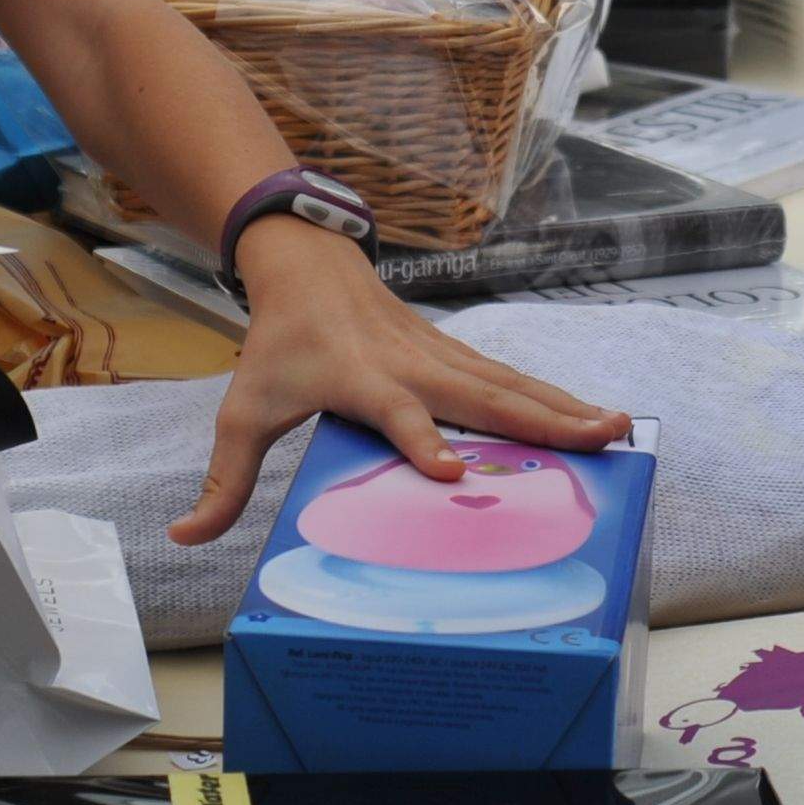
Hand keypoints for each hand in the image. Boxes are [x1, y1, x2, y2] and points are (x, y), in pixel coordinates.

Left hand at [169, 217, 629, 542]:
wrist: (308, 267)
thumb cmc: (278, 346)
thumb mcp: (242, 410)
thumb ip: (224, 479)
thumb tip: (183, 538)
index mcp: (361, 380)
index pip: (398, 414)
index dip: (421, 442)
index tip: (453, 474)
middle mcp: (412, 365)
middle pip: (483, 395)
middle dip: (542, 420)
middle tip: (600, 439)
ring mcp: (442, 356)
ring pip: (511, 384)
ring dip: (565, 407)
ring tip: (620, 429)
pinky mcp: (458, 355)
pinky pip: (512, 380)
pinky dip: (556, 398)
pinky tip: (596, 418)